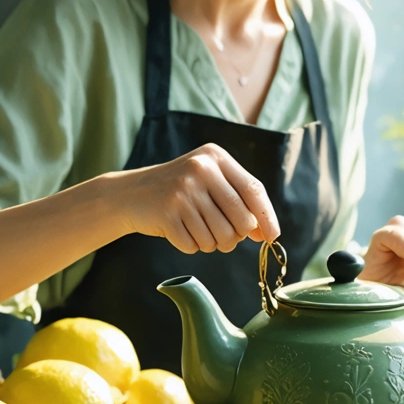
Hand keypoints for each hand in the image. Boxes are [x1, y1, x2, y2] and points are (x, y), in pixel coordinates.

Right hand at [118, 143, 279, 253]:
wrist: (131, 193)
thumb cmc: (179, 191)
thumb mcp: (208, 181)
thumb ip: (238, 200)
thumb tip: (267, 232)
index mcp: (215, 158)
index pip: (254, 189)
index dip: (266, 216)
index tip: (272, 237)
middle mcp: (201, 170)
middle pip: (241, 221)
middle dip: (236, 237)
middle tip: (223, 235)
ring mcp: (183, 191)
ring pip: (221, 238)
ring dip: (212, 243)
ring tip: (198, 230)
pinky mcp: (168, 213)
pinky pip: (196, 246)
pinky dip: (192, 245)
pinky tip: (181, 231)